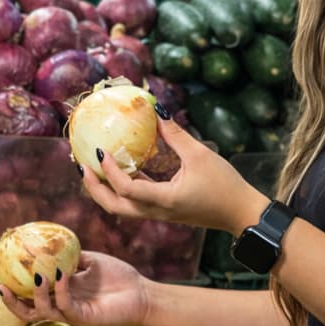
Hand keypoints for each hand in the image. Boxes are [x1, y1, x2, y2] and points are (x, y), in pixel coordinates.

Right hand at [0, 251, 148, 325]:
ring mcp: (72, 312)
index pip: (31, 296)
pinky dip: (60, 290)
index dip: (14, 290)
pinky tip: (61, 274)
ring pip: (44, 312)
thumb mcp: (90, 261)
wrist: (140, 291)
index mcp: (61, 292)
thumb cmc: (117, 276)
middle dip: (12, 304)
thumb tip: (51, 241)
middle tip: (1, 288)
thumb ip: (71, 255)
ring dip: (36, 295)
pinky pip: (66, 305)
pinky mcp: (84, 316)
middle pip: (29, 312)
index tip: (0, 276)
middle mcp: (63, 304)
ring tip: (37, 275)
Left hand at [80, 114, 268, 233]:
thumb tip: (158, 111)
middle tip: (82, 166)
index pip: (125, 189)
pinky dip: (123, 188)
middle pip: (114, 207)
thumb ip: (176, 134)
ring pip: (122, 208)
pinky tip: (122, 168)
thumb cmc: (225, 185)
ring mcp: (160, 214)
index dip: (108, 171)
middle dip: (94, 188)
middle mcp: (157, 211)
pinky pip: (136, 203)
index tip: (99, 151)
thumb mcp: (200, 155)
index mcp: (164, 200)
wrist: (242, 214)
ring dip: (105, 190)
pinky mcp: (165, 211)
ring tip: (93, 167)